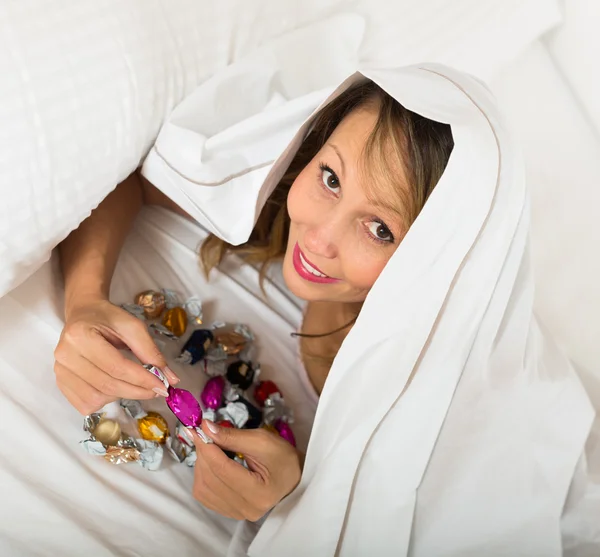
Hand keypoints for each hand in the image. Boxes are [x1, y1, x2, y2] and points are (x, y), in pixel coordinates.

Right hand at [54, 297, 178, 414]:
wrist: (83, 314)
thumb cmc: (108, 319)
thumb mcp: (133, 326)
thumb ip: (151, 351)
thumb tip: (171, 379)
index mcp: (81, 336)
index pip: (116, 367)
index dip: (142, 379)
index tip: (163, 386)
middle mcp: (65, 356)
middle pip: (107, 385)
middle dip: (137, 391)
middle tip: (157, 390)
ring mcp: (59, 371)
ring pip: (97, 398)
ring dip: (122, 396)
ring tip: (133, 384)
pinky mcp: (60, 383)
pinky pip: (85, 404)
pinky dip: (106, 400)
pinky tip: (115, 387)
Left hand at [192, 421, 300, 520]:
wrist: (294, 477)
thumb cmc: (283, 458)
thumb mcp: (263, 441)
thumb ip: (233, 436)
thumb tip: (206, 428)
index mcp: (259, 493)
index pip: (222, 469)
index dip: (207, 447)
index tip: (198, 429)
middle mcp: (246, 509)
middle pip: (210, 478)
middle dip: (203, 453)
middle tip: (204, 434)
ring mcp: (236, 514)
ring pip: (202, 488)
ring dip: (201, 464)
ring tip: (211, 448)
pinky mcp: (229, 512)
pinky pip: (204, 495)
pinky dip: (202, 476)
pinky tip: (211, 463)